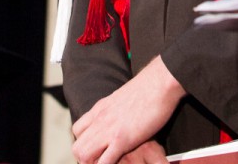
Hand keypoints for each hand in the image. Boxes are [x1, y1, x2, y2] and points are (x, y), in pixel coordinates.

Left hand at [71, 58, 185, 163]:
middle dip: (86, 159)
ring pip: (83, 156)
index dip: (85, 143)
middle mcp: (99, 119)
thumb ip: (117, 108)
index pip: (77, 131)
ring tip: (109, 163)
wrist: (160, 81)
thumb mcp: (124, 96)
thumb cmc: (150, 87)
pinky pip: (104, 162)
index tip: (97, 149)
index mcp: (100, 108)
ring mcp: (109, 130)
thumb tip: (122, 114)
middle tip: (102, 160)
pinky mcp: (121, 138)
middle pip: (77, 147)